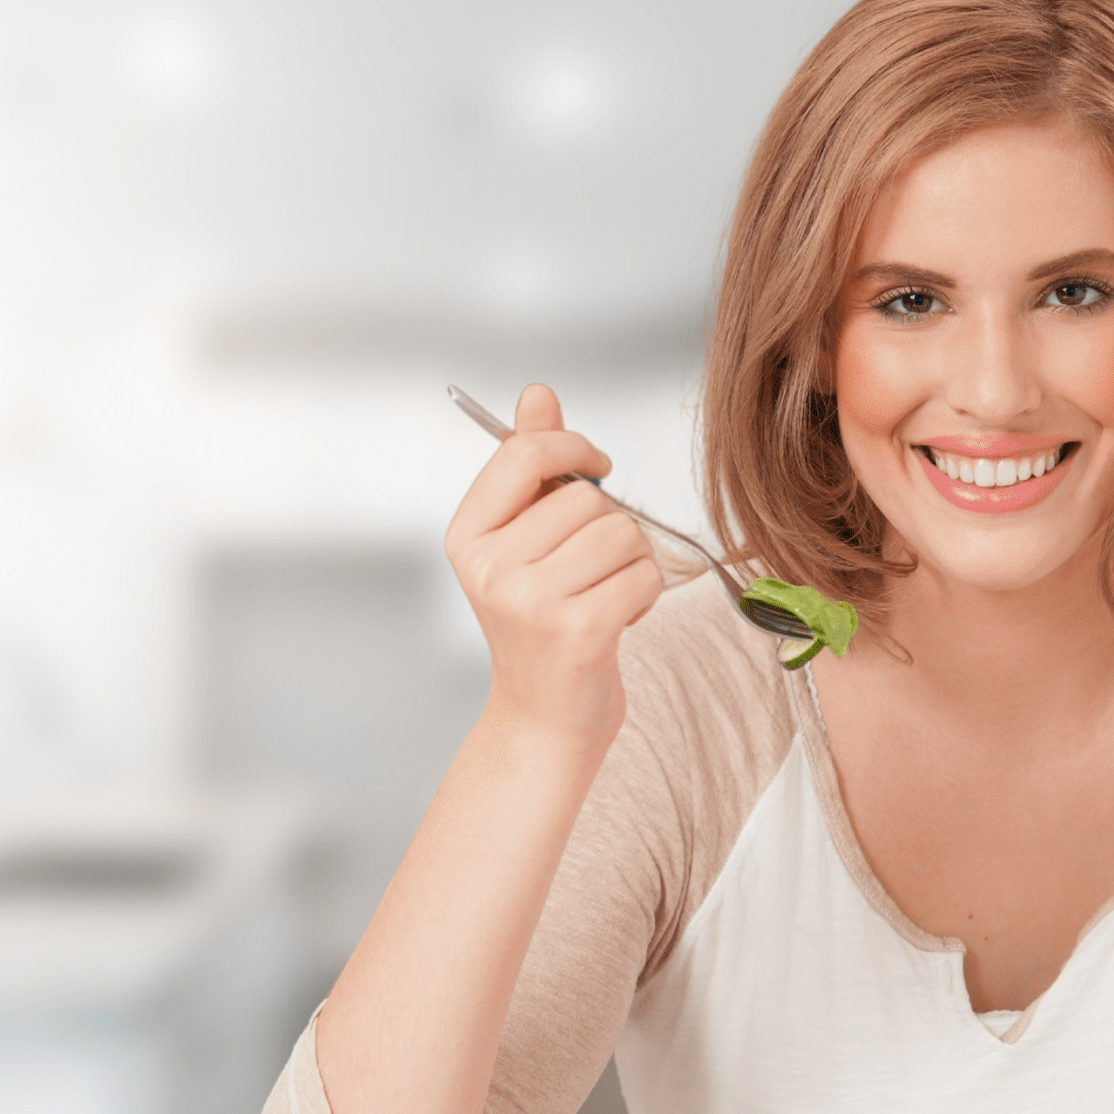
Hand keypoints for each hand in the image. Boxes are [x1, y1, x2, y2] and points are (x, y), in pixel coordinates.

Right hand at [443, 385, 662, 750]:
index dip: (573, 448)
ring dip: (632, 562)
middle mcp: (490, 568)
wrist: (543, 718)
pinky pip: (643, 574)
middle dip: (609, 525)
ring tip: (604, 594)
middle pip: (586, 498)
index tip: (595, 469)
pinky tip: (618, 619)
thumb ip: (532, 465)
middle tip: (591, 569)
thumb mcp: (524, 540)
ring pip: (622, 532)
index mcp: (467, 536)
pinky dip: (645, 594)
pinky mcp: (577, 632)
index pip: (524, 452)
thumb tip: (537, 394)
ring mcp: (531, 602)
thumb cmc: (540, 624)